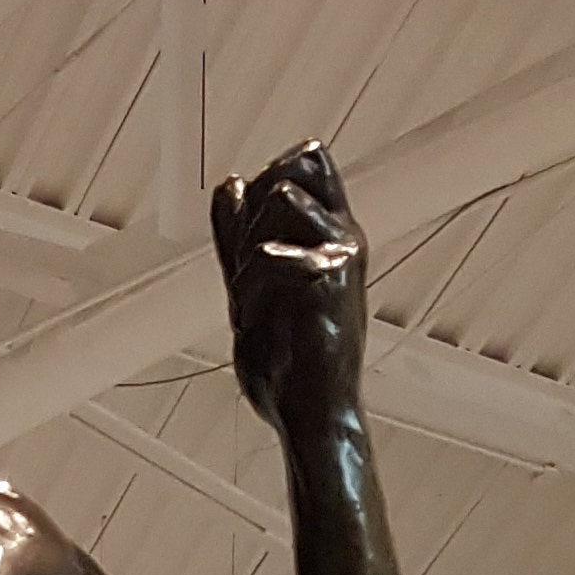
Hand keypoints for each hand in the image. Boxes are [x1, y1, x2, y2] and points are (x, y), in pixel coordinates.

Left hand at [211, 142, 365, 444]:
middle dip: (250, 215)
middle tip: (249, 277)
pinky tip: (257, 318)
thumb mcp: (253, 288)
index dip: (260, 188)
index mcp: (331, 233)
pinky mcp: (332, 276)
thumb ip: (241, 238)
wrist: (307, 413)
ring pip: (277, 197)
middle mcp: (344, 234)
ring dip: (248, 249)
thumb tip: (230, 182)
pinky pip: (267, 253)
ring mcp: (342, 251)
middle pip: (288, 170)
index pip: (306, 162)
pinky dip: (249, 288)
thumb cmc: (287, 359)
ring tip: (254, 301)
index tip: (247, 252)